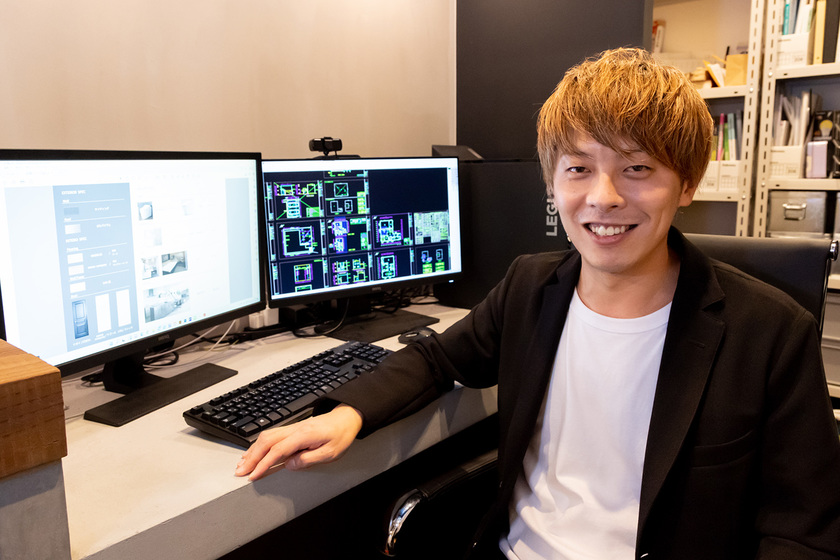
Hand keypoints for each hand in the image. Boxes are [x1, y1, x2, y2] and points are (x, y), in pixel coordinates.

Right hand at [234, 404, 362, 480]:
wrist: (346, 418)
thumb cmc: (341, 435)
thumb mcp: (330, 453)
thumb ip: (308, 459)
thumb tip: (289, 464)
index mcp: (304, 435)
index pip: (277, 450)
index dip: (263, 464)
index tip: (254, 475)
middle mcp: (295, 429)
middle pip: (266, 442)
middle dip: (252, 457)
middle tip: (241, 471)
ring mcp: (292, 427)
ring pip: (266, 436)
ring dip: (253, 450)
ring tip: (243, 463)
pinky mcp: (292, 429)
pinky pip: (272, 435)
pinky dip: (259, 444)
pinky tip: (255, 451)